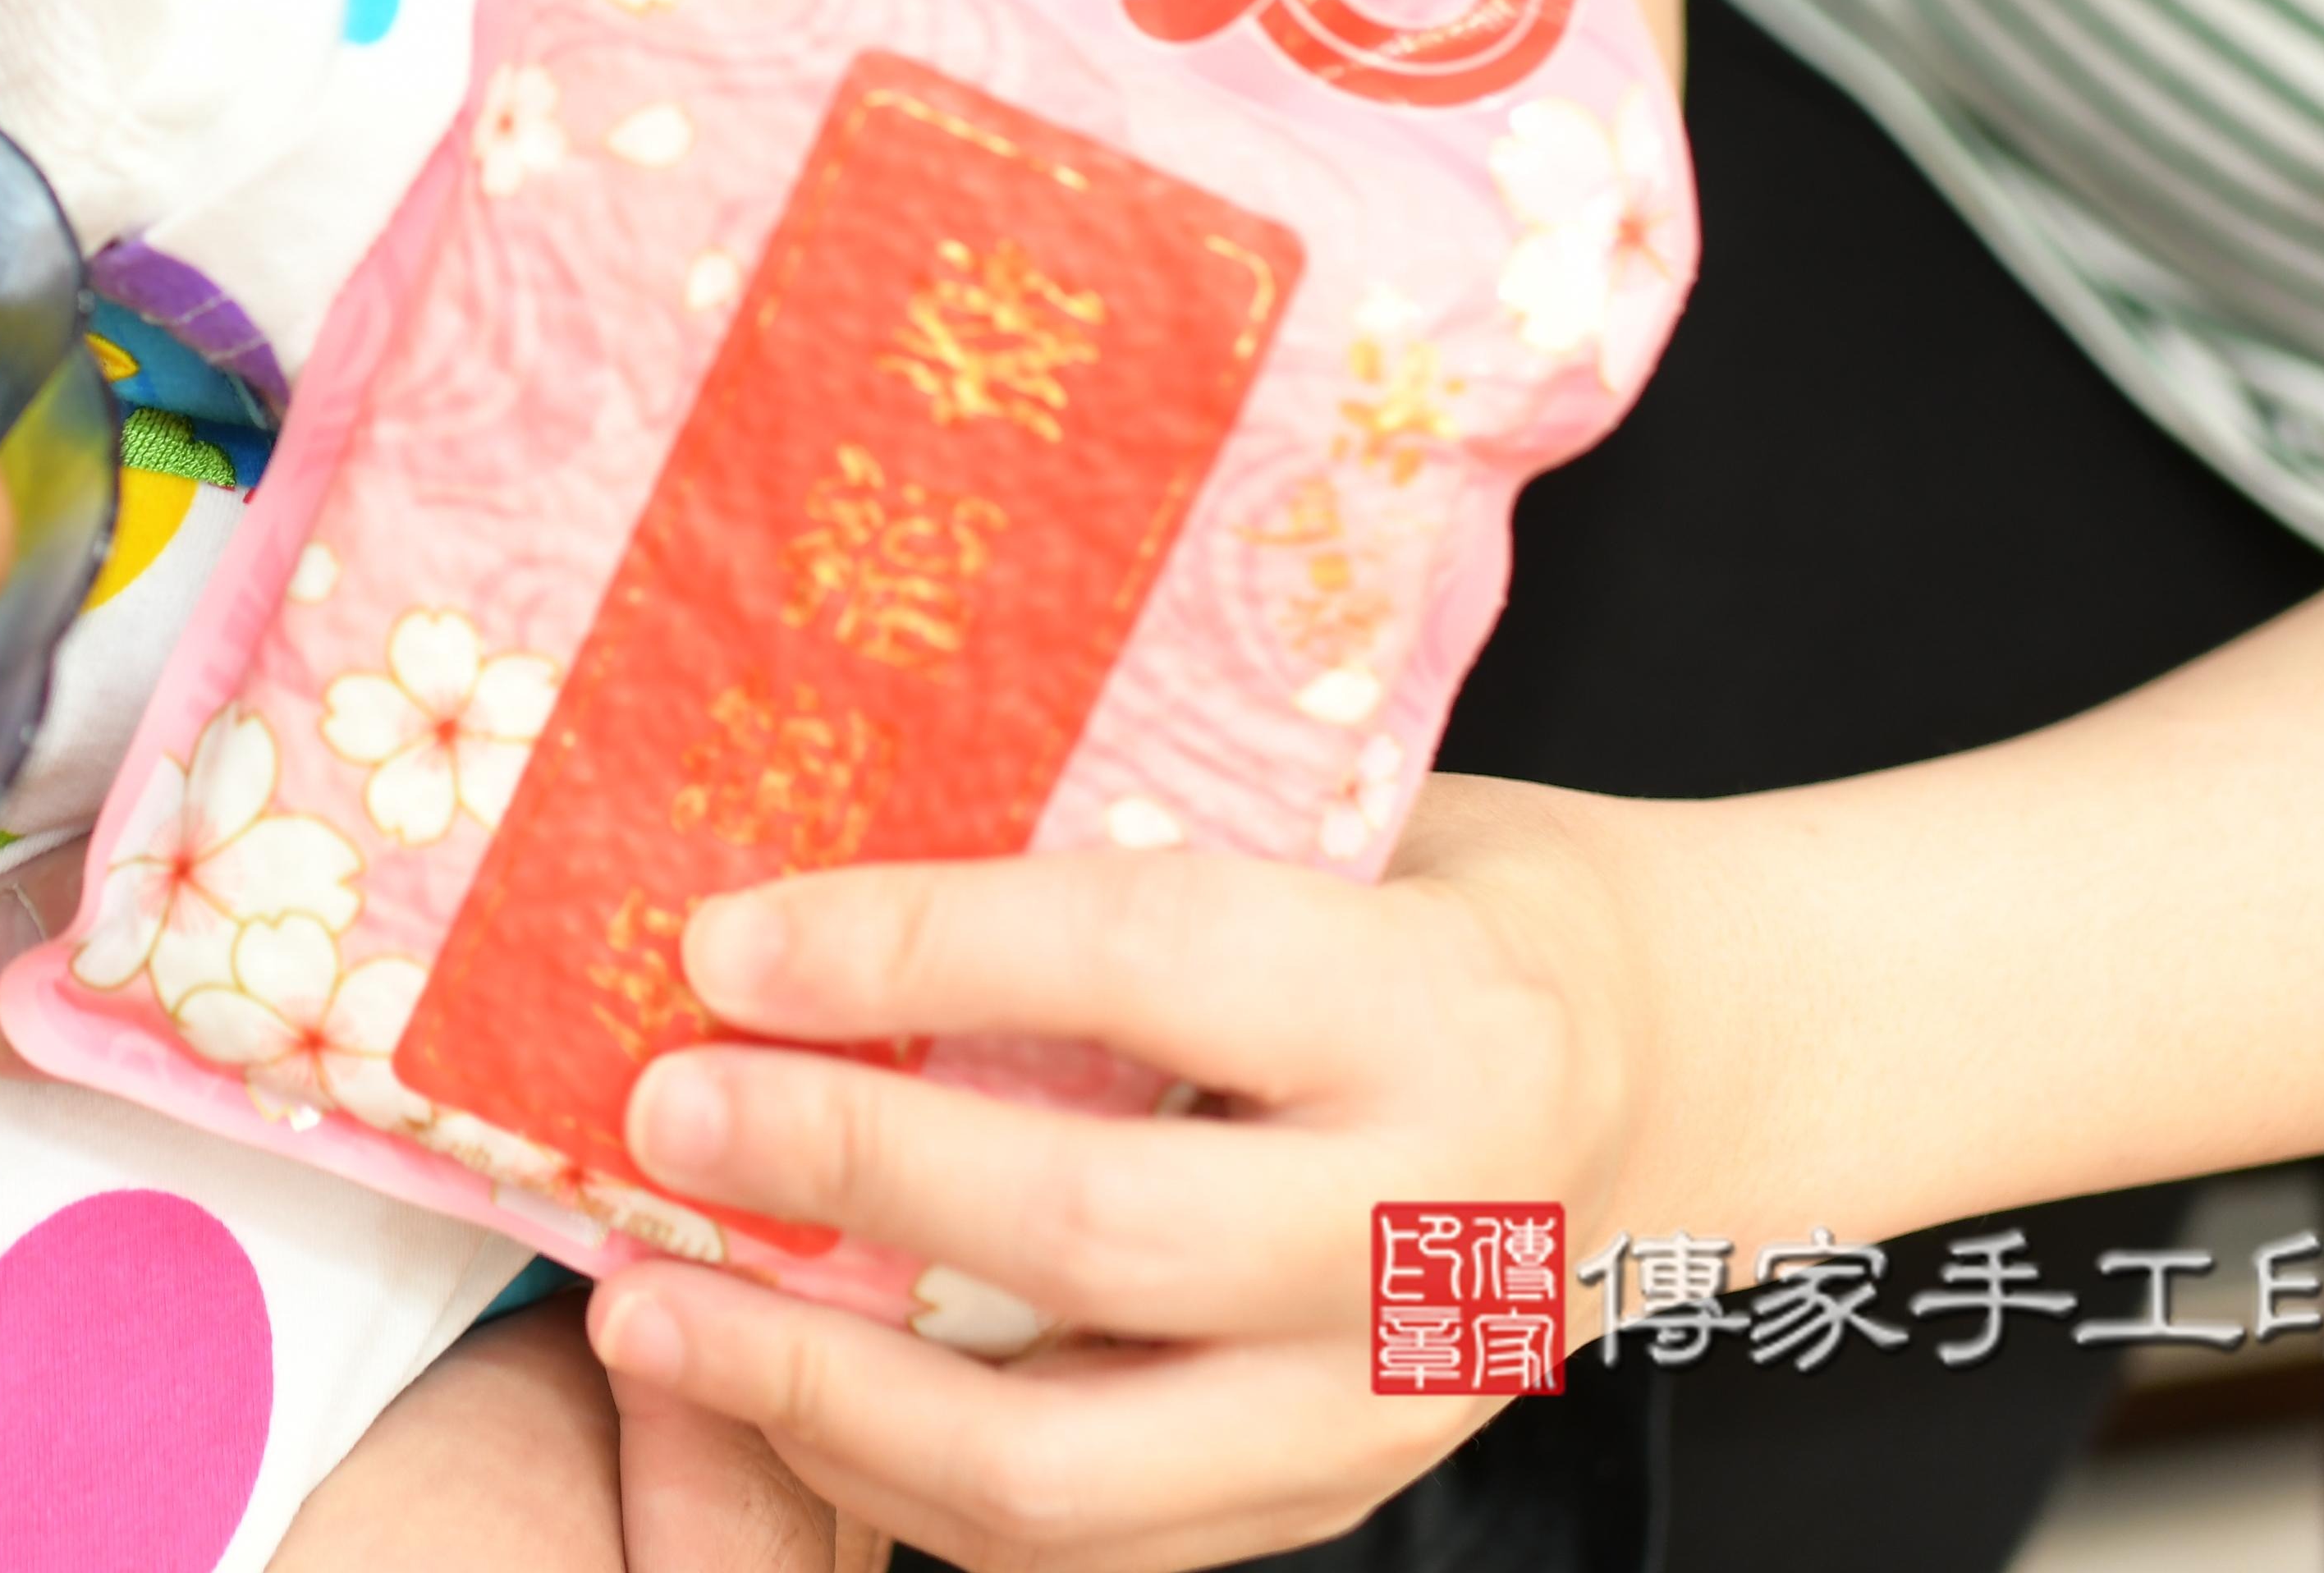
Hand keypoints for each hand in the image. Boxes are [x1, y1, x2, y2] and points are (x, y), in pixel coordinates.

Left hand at [580, 788, 1648, 1572]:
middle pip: (1095, 1235)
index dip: (913, 950)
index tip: (725, 945)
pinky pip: (1086, 1545)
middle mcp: (1426, 1226)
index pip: (1139, 964)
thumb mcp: (1340, 822)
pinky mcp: (1332, 1499)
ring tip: (650, 1316)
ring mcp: (1384, 1400)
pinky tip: (777, 1402)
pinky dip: (900, 1485)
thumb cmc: (1454, 906)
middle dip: (846, 1174)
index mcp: (1445, 1007)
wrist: (1673, 1070)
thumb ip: (1125, 855)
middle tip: (666, 1118)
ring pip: (1071, 1467)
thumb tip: (816, 858)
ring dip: (823, 1398)